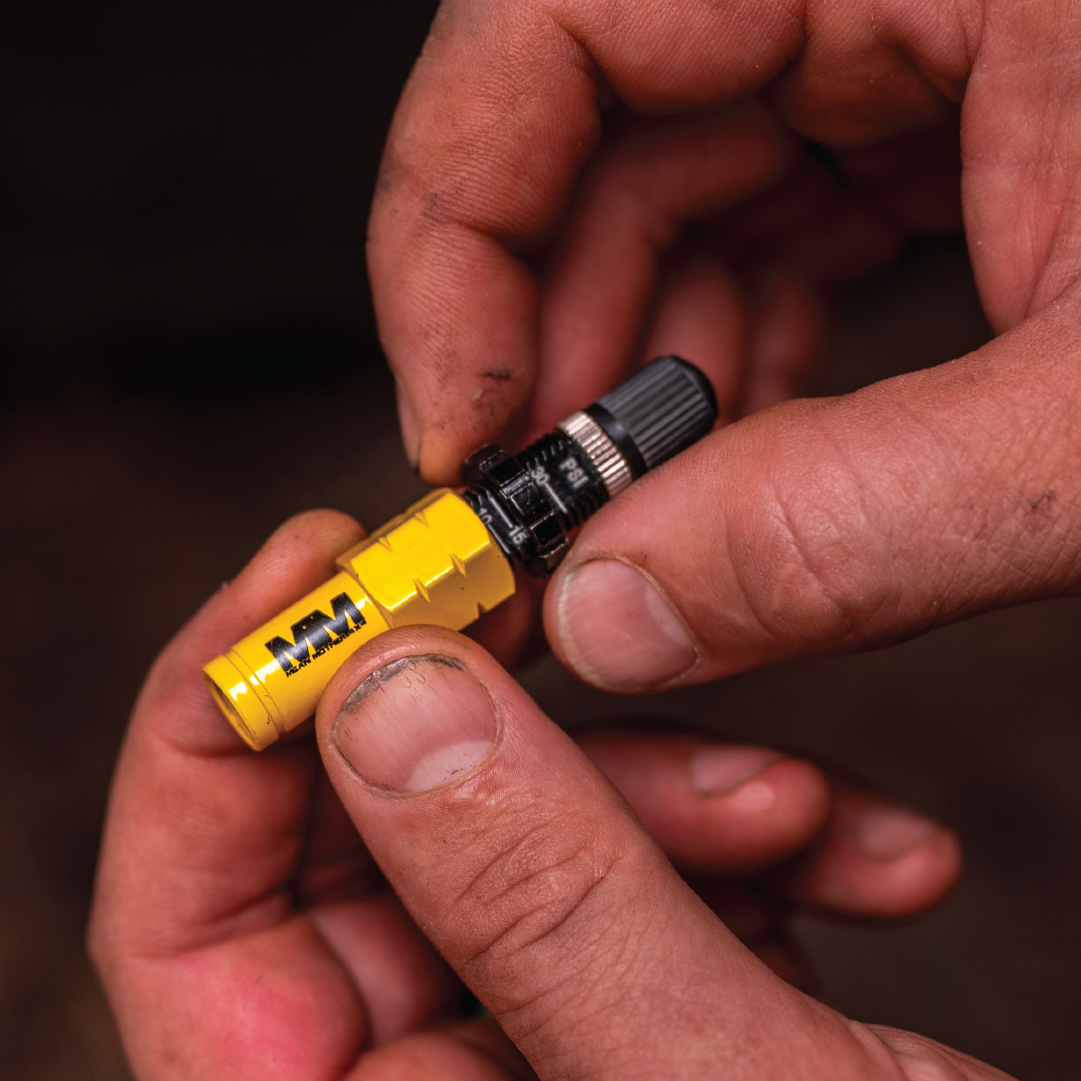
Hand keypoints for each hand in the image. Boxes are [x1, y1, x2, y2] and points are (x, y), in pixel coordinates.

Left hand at [91, 512, 963, 1078]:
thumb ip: (539, 901)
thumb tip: (389, 700)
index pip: (186, 926)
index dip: (217, 719)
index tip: (312, 564)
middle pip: (369, 844)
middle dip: (478, 709)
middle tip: (538, 589)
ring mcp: (532, 1046)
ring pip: (521, 832)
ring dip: (663, 786)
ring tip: (794, 803)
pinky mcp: (638, 1006)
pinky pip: (633, 869)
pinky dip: (739, 837)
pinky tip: (853, 850)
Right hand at [369, 0, 1080, 687]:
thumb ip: (859, 524)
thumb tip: (631, 620)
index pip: (538, 27)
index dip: (450, 238)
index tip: (460, 428)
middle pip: (592, 131)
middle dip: (559, 347)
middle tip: (556, 524)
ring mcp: (912, 7)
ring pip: (678, 192)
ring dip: (649, 376)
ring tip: (653, 521)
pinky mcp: (951, 92)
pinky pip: (779, 217)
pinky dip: (745, 356)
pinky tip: (748, 465)